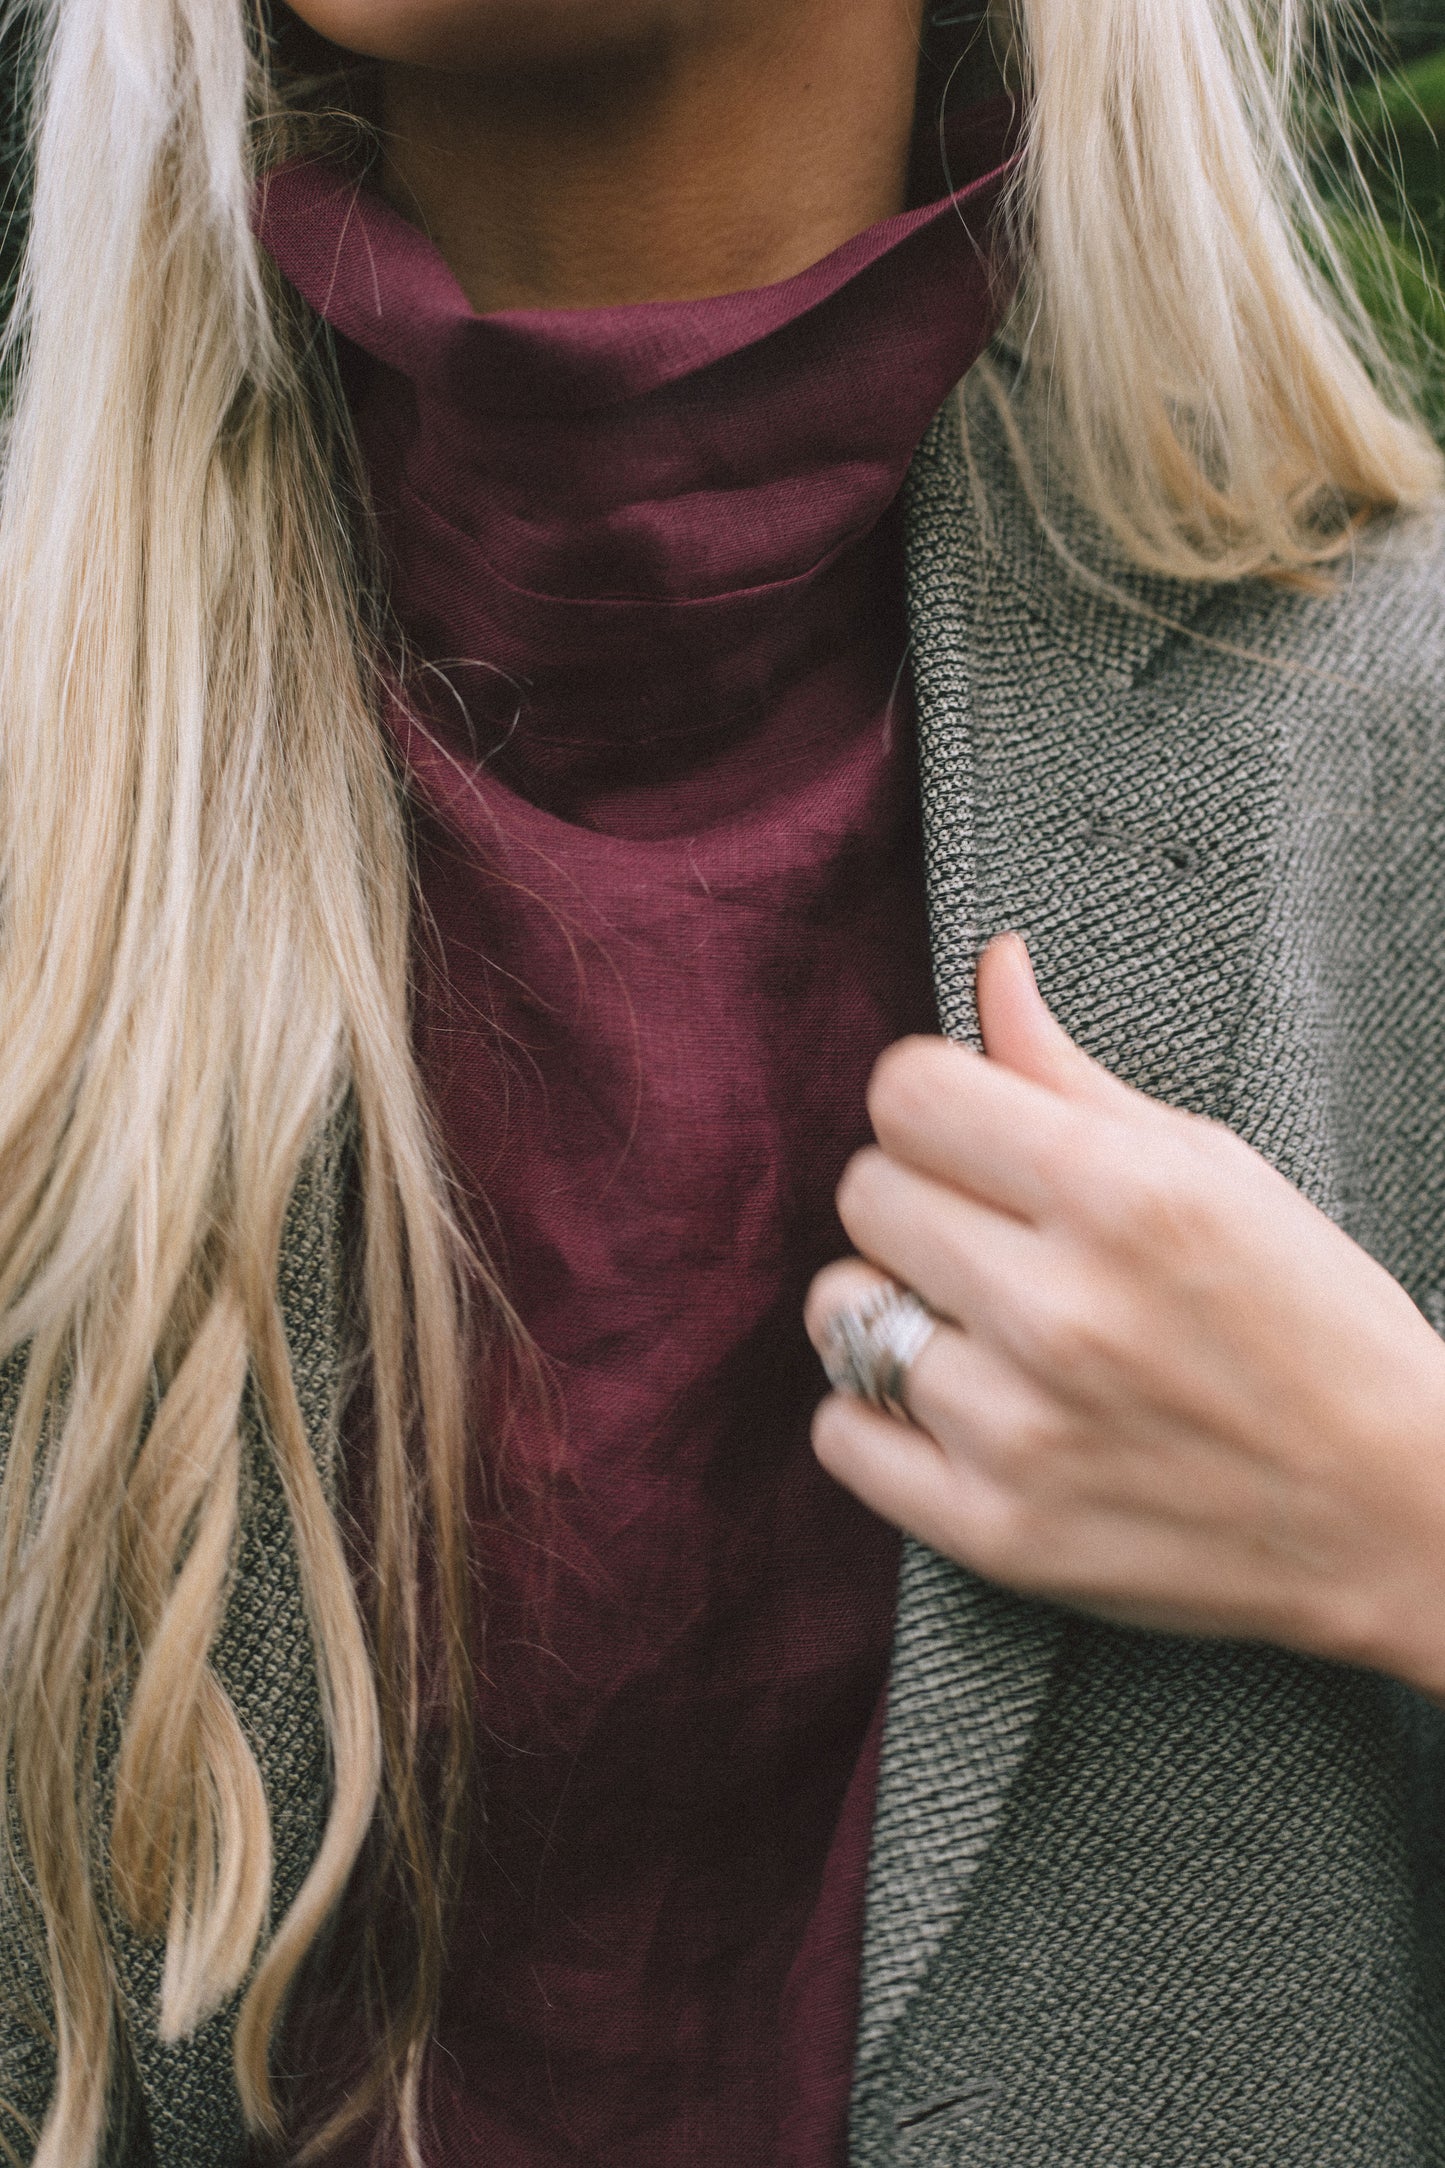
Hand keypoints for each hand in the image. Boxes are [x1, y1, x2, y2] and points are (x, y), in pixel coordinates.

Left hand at [805, 934, 1444, 1694]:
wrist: (1397, 1513)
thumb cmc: (1315, 1322)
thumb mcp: (1216, 1169)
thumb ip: (1072, 1073)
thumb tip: (990, 967)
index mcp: (1123, 1193)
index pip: (906, 1090)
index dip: (934, 1099)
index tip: (971, 1130)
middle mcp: (1062, 1308)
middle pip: (866, 1190)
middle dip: (917, 1197)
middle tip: (991, 1236)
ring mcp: (1021, 1429)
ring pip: (836, 1308)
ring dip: (889, 1305)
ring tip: (972, 1324)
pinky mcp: (996, 1530)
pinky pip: (837, 1433)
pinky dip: (877, 1415)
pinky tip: (954, 1406)